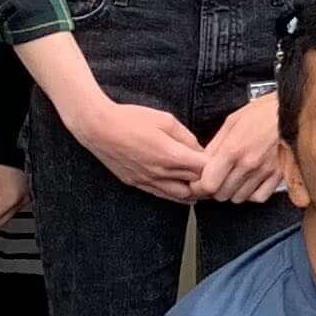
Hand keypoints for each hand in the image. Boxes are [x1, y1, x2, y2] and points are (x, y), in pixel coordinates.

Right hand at [63, 85, 207, 200]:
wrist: (98, 128)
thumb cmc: (131, 119)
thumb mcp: (165, 120)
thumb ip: (186, 136)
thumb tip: (199, 149)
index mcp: (171, 156)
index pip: (204, 170)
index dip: (214, 165)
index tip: (217, 159)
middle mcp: (161, 173)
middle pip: (195, 185)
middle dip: (206, 180)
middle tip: (214, 173)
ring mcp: (148, 181)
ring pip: (180, 196)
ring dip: (192, 191)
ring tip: (200, 184)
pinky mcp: (136, 183)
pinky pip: (161, 195)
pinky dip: (175, 195)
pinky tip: (181, 190)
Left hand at [193, 91, 287, 204]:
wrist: (293, 111)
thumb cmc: (263, 112)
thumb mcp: (232, 122)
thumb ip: (215, 145)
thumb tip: (203, 163)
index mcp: (233, 149)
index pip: (208, 184)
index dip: (199, 186)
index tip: (198, 182)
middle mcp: (248, 164)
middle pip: (221, 194)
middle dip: (215, 188)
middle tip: (216, 178)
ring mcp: (264, 172)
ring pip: (238, 198)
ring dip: (232, 191)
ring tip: (234, 178)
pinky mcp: (278, 175)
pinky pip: (259, 197)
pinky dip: (251, 194)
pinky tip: (249, 183)